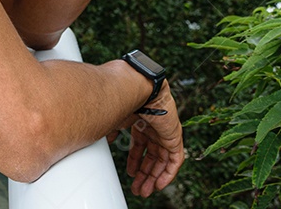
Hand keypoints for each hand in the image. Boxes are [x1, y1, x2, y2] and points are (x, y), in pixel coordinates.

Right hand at [119, 81, 183, 197]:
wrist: (138, 89)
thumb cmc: (124, 99)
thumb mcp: (114, 120)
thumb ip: (111, 131)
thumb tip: (105, 141)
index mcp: (142, 123)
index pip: (141, 147)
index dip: (135, 162)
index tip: (131, 174)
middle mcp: (155, 129)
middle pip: (153, 156)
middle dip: (144, 173)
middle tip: (138, 188)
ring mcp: (166, 133)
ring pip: (163, 161)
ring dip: (154, 177)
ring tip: (145, 190)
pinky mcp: (175, 137)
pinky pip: (175, 160)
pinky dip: (168, 174)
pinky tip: (159, 184)